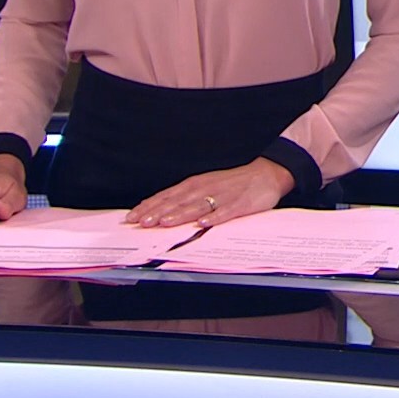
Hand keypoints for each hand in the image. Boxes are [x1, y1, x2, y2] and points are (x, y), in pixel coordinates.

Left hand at [123, 159, 293, 228]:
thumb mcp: (205, 186)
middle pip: (178, 202)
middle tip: (142, 223)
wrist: (265, 174)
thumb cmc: (231, 183)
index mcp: (195, 185)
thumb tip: (158, 210)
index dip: (149, 207)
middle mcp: (205, 188)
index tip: (132, 217)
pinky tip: (204, 223)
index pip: (167, 196)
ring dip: (180, 215)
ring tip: (165, 223)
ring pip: (197, 206)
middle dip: (159, 212)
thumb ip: (184, 198)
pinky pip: (226, 211)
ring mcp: (223, 196)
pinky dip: (215, 217)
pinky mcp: (240, 203)